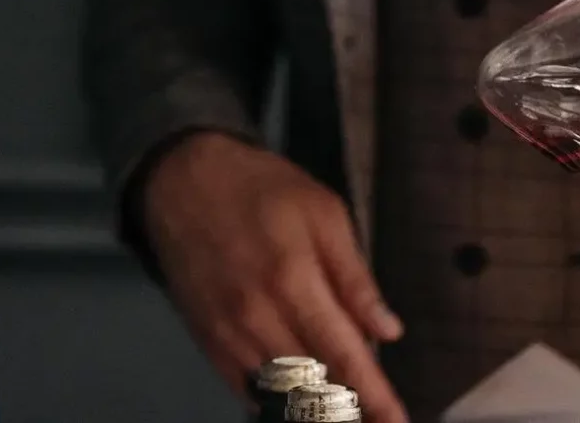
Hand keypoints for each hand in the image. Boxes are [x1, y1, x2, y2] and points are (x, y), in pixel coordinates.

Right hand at [137, 131, 407, 421]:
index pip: (344, 355)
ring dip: (314, 408)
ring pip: (280, 395)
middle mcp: (259, 317)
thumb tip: (388, 330)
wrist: (181, 180)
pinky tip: (299, 401)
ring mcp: (229, 334)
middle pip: (314, 386)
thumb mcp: (323, 212)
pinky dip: (276, 401)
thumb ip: (355, 277)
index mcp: (295, 280)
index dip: (375, 397)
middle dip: (349, 409)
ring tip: (341, 410)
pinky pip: (246, 390)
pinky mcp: (208, 341)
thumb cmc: (260, 188)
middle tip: (376, 417)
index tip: (397, 422)